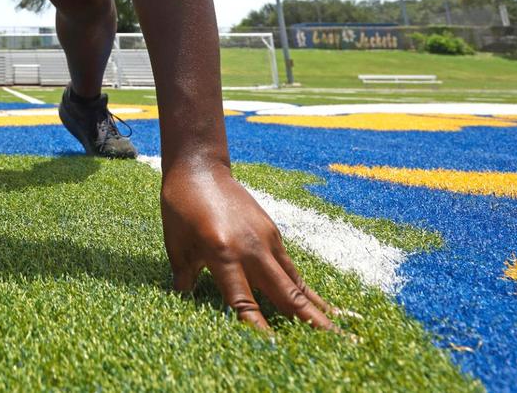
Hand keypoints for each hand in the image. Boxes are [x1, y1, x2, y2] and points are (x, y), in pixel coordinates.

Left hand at [160, 161, 334, 331]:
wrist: (200, 167)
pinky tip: (319, 305)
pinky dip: (304, 287)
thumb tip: (182, 299)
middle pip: (285, 293)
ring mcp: (266, 238)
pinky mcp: (272, 231)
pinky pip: (290, 266)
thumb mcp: (176, 243)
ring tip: (340, 332)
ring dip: (315, 308)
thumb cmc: (180, 205)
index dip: (258, 328)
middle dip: (311, 322)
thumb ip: (184, 275)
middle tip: (336, 344)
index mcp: (222, 253)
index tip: (273, 350)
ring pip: (294, 281)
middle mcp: (250, 248)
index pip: (244, 301)